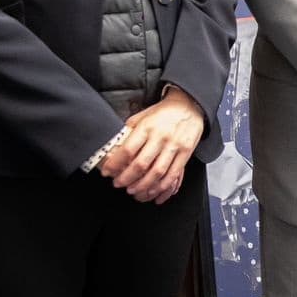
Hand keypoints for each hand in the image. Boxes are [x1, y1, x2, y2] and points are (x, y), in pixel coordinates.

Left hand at [101, 86, 205, 202]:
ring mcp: (174, 146)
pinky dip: (161, 186)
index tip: (108, 171)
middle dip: (126, 178)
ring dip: (142, 186)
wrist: (189, 106)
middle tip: (118, 183)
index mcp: (147, 127)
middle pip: (141, 164)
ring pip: (157, 173)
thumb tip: (113, 147)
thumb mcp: (142, 116)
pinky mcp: (185, 153)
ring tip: (133, 190)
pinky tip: (152, 190)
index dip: (115, 164)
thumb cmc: (163, 112)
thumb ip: (129, 132)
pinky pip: (173, 174)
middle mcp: (161, 137)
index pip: (128, 150)